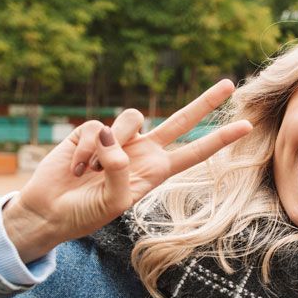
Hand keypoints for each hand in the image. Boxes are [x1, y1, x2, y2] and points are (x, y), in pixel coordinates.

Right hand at [2, 80, 252, 263]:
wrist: (50, 211)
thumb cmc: (86, 213)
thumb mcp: (114, 201)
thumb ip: (121, 171)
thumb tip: (113, 138)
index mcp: (157, 171)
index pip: (195, 152)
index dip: (219, 139)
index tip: (246, 127)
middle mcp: (144, 150)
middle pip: (180, 121)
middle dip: (204, 102)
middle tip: (229, 84)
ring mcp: (119, 139)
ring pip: (132, 119)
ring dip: (113, 144)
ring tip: (92, 171)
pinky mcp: (92, 131)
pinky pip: (99, 128)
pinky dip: (88, 149)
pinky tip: (77, 168)